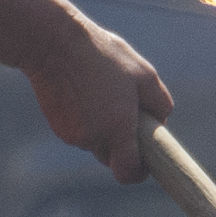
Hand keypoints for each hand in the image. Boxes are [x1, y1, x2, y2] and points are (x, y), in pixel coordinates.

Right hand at [19, 4, 172, 183]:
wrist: (53, 43)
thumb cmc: (102, 55)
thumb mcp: (142, 74)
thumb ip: (159, 103)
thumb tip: (162, 120)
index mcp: (117, 129)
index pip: (127, 172)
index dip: (138, 171)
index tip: (145, 162)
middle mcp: (93, 138)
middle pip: (112, 156)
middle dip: (122, 142)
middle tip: (128, 112)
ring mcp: (72, 134)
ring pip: (95, 142)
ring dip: (103, 128)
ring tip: (104, 93)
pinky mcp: (58, 125)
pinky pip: (80, 131)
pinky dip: (86, 119)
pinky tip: (85, 92)